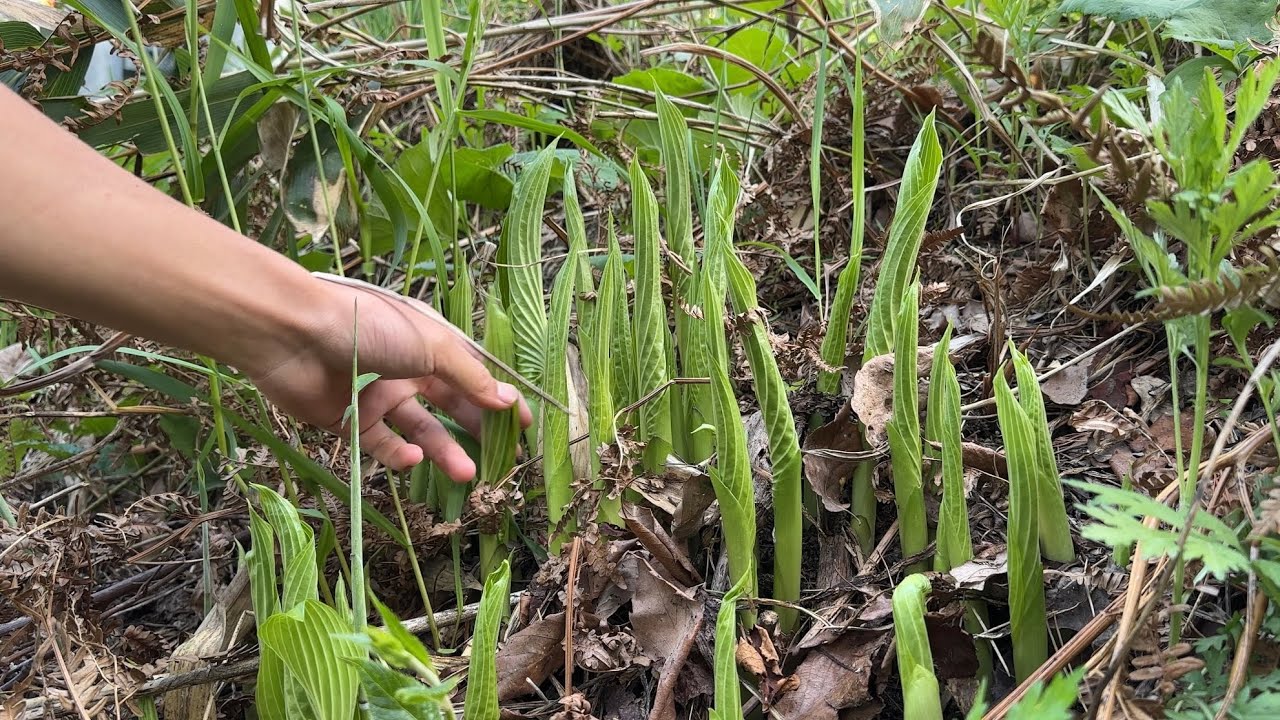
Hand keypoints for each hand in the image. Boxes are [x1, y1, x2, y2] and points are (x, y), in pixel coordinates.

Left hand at [243, 277, 531, 481]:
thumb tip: (509, 400)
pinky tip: (414, 458)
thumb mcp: (432, 346)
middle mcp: (406, 369)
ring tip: (468, 475)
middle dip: (476, 431)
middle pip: (449, 406)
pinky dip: (399, 454)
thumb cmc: (369, 326)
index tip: (523, 426)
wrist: (296, 336)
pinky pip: (381, 444)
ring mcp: (377, 396)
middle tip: (500, 461)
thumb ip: (471, 378)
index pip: (472, 376)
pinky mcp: (349, 420)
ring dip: (444, 451)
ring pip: (420, 430)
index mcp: (428, 344)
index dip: (499, 400)